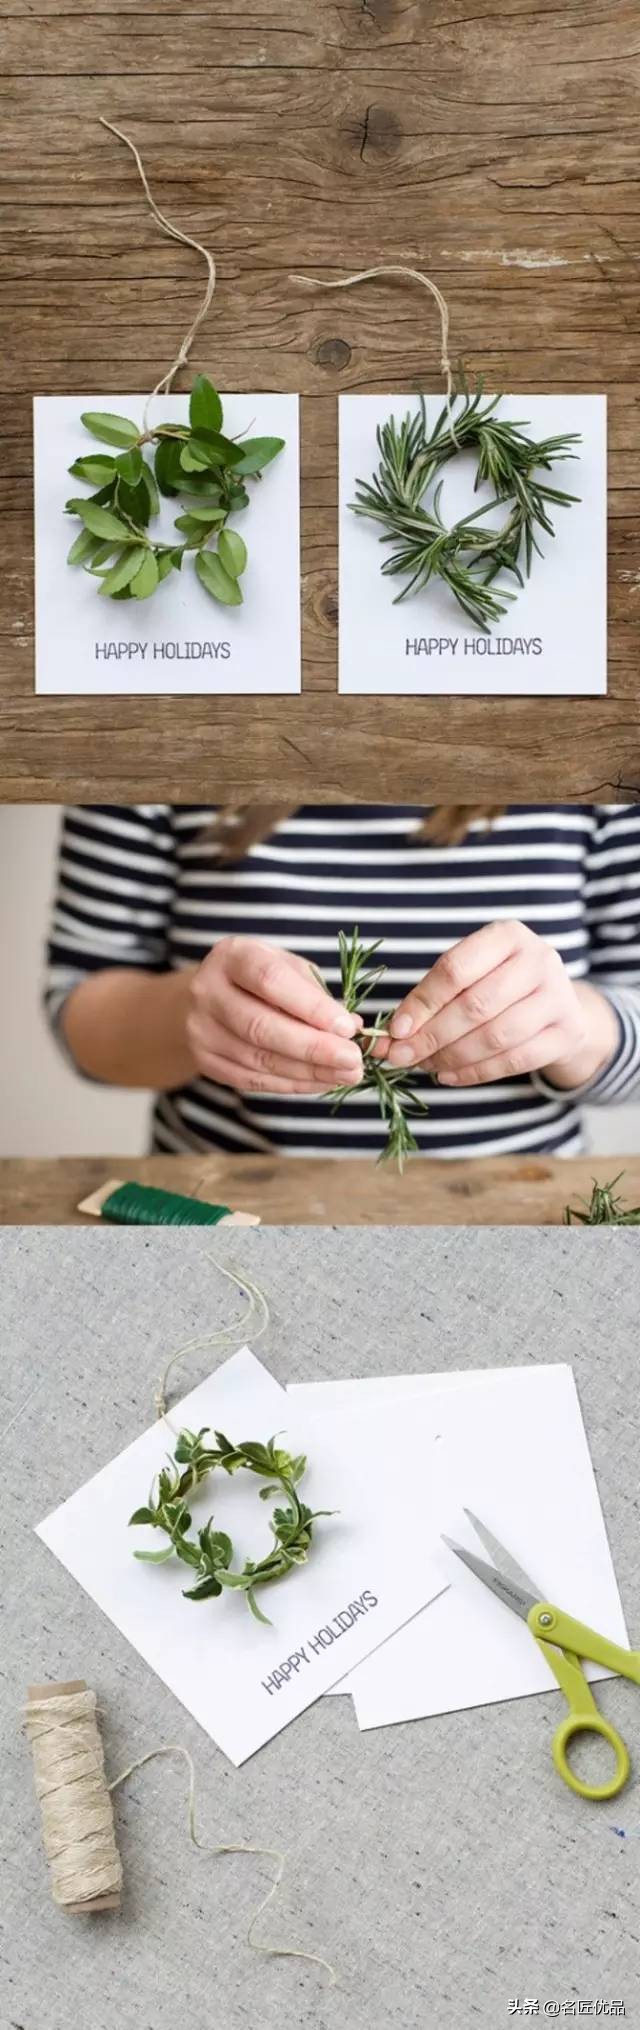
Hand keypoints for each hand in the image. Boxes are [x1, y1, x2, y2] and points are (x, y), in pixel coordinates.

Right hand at [185, 936, 363, 1094]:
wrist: (207, 996)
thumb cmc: (258, 978)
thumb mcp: (286, 967)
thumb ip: (316, 993)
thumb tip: (353, 1027)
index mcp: (232, 956)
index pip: (271, 981)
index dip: (312, 1007)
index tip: (347, 1027)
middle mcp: (207, 991)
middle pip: (261, 1027)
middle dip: (314, 1048)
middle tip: (353, 1060)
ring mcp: (200, 1029)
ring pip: (260, 1059)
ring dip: (309, 1072)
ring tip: (346, 1074)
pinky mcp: (204, 1060)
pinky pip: (253, 1080)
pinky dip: (292, 1084)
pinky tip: (321, 1082)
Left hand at [375, 921, 618, 1088]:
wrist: (558, 1003)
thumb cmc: (498, 983)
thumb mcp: (470, 974)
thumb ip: (432, 999)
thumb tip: (390, 1038)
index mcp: (507, 935)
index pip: (455, 970)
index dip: (422, 1003)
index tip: (395, 1030)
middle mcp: (538, 959)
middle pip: (475, 1006)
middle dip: (432, 1036)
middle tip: (401, 1056)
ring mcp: (558, 996)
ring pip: (495, 1036)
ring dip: (452, 1057)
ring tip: (425, 1066)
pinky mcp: (567, 1032)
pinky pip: (515, 1060)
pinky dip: (476, 1073)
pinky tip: (449, 1075)